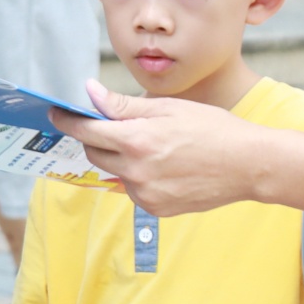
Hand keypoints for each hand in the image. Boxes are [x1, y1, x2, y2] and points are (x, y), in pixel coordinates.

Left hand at [50, 80, 264, 215]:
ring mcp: (146, 194)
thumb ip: (124, 105)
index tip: (56, 114)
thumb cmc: (212, 129)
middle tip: (114, 125)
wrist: (248, 165)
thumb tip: (90, 93)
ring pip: (115, 172)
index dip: (68, 121)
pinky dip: (139, 176)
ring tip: (153, 145)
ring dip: (121, 158)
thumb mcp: (168, 108)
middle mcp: (136, 171)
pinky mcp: (156, 209)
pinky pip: (134, 189)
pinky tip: (165, 165)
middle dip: (97, 138)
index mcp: (137, 140)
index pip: (87, 131)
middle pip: (96, 153)